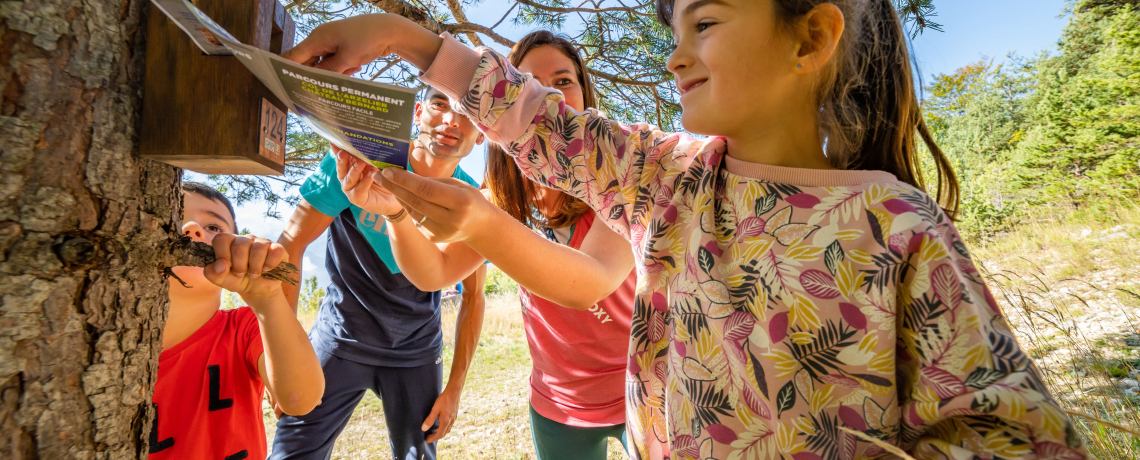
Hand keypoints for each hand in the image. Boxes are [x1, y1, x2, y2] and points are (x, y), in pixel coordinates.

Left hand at [204, 233, 288, 302]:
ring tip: (254, 275)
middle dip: (239, 265)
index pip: (221, 238)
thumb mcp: (222, 280)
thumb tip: (221, 265)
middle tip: (241, 274)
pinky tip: (267, 269)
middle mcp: (246, 239)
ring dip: (254, 267)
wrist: (257, 290)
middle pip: (239, 244)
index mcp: (229, 243)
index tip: (225, 267)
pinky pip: (275, 251)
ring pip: (258, 248)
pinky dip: (270, 264)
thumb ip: (213, 273)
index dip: (222, 254)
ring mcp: (262, 242)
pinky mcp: (278, 249)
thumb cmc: (238, 280)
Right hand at [281, 13, 442, 73]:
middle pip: (310, 62)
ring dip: (335, 72)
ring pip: (325, 65)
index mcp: (318, 38)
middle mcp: (322, 39)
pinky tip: (356, 66)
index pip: (295, 56)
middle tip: (320, 90)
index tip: (282, 86)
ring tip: (351, 69)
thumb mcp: (347, 59)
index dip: (287, 70)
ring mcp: (333, 43)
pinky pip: (337, 63)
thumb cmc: (367, 40)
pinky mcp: (344, 48)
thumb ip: (328, 71)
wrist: (391, 30)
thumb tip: (315, 81)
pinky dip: (344, 68)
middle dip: (316, 75)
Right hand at [334, 147, 401, 215]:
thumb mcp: (378, 164)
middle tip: (344, 152)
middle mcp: (347, 178)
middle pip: (341, 167)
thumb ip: (372, 156)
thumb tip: (372, 142)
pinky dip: (365, 182)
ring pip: (349, 178)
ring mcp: (350, 189)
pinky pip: (359, 189)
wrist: (394, 196)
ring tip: (362, 162)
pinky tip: (371, 175)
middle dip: (342, 159)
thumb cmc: (384, 178)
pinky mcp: (357, 198)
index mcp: (350, 167)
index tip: (335, 141)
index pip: (342, 157)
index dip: (337, 149)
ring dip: (355, 170)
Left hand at [379, 167, 498, 242]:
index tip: (388, 171)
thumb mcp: (458, 185)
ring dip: (398, 195)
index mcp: (460, 201)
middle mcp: (451, 219)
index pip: (426, 189)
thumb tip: (406, 177)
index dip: (405, 180)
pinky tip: (402, 196)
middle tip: (379, 175)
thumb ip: (434, 182)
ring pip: (412, 210)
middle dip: (394, 187)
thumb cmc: (469, 199)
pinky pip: (416, 218)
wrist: (480, 227)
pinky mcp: (434, 238)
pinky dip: (408, 206)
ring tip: (386, 182)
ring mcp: (442, 231)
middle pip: (415, 201)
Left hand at [422, 385, 461, 442]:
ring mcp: (453, 419)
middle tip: (429, 437)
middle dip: (436, 437)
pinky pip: (449, 425)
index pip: (439, 434)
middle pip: (444, 433)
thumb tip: (424, 428)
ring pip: (447, 430)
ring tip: (433, 431)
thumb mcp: (435, 409)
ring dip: (440, 432)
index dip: (433, 438)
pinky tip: (440, 424)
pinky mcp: (454, 415)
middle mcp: (451, 422)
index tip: (427, 440)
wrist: (454, 391)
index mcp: (446, 421)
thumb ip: (430, 419)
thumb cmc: (444, 399)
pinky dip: (444, 428)